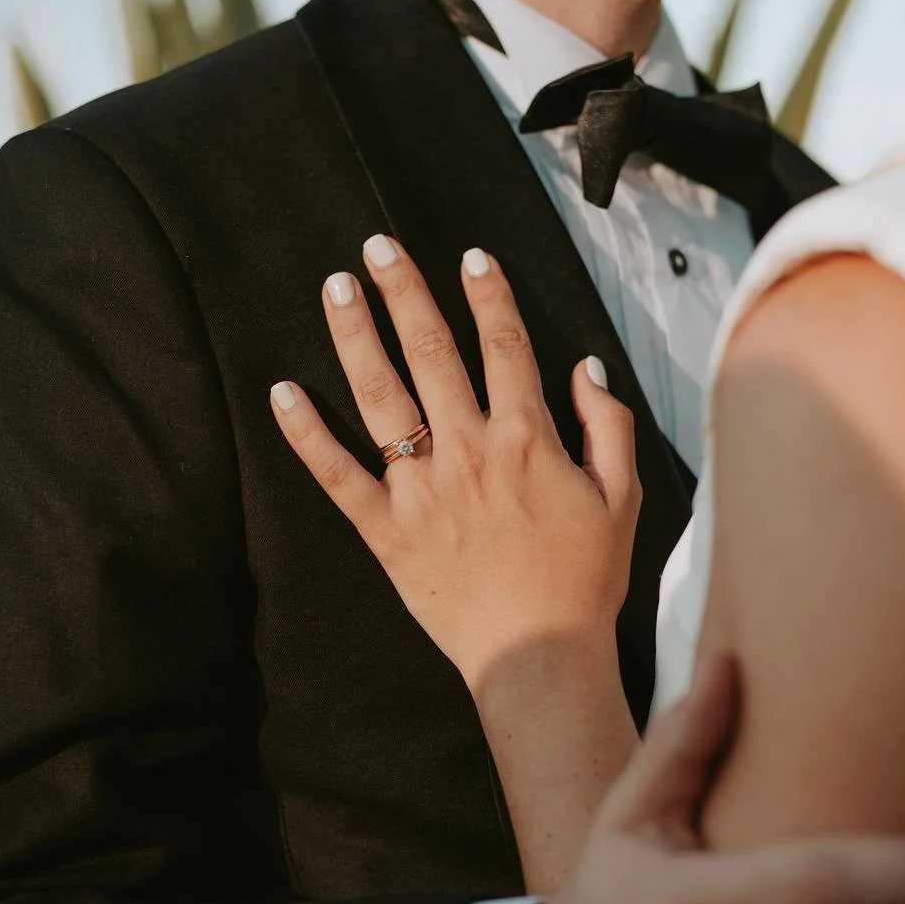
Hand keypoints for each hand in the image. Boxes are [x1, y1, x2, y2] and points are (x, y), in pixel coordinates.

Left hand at [270, 234, 640, 699]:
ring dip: (355, 336)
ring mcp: (422, 489)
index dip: (489, 295)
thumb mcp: (622, 497)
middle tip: (379, 247)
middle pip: (432, 353)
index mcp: (528, 439)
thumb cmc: (584, 580)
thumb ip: (608, 425)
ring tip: (336, 288)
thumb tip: (586, 368)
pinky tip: (282, 391)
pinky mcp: (386, 529)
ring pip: (380, 396)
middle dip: (405, 293)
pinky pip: (337, 474)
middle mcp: (469, 451)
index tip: (470, 257)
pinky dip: (307, 433)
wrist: (538, 656)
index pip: (505, 346)